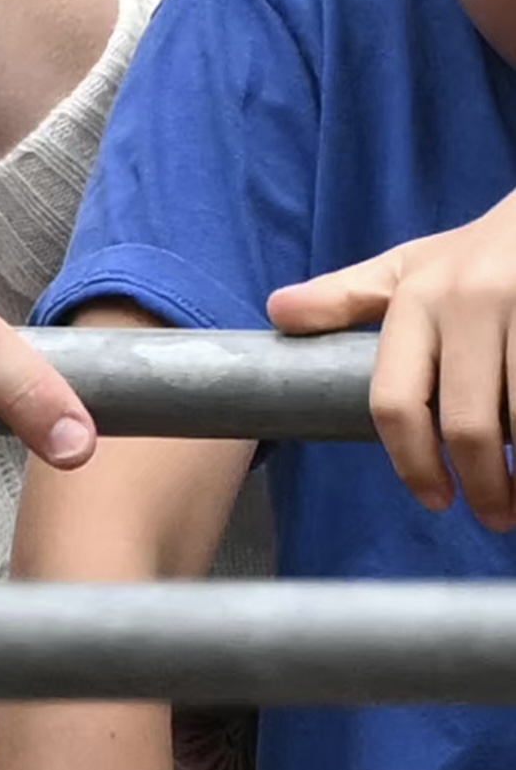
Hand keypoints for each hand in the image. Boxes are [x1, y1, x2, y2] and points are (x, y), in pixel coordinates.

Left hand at [271, 188, 515, 525]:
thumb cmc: (473, 254)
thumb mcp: (408, 266)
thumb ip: (346, 297)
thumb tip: (277, 312)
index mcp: (416, 300)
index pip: (396, 399)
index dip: (412, 463)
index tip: (434, 499)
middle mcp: (467, 305)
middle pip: (467, 425)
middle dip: (484, 485)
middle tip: (494, 515)